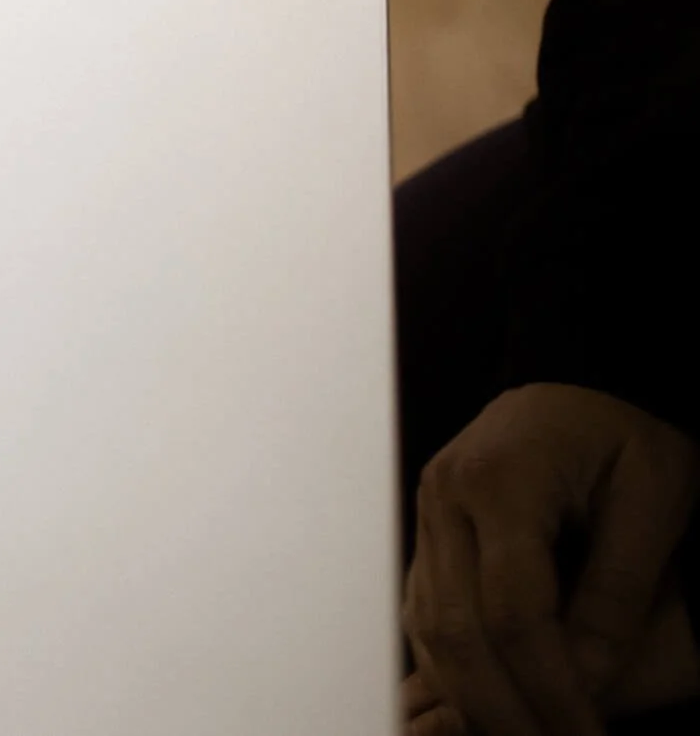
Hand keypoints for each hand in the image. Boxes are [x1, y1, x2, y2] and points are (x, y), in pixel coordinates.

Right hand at [403, 383, 699, 734]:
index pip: (513, 610)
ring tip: (528, 735)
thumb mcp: (654, 498)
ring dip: (475, 695)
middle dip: (504, 708)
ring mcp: (429, 512)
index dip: (550, 686)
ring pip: (428, 627)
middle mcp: (446, 496)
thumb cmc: (625, 431)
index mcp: (500, 479)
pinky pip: (427, 611)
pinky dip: (457, 666)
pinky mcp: (431, 530)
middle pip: (455, 628)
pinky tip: (497, 699)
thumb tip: (584, 678)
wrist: (583, 381)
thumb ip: (619, 589)